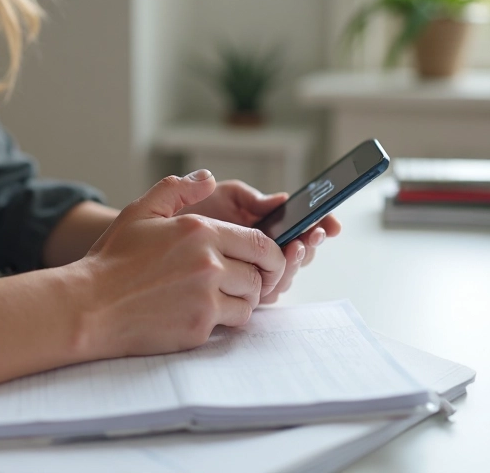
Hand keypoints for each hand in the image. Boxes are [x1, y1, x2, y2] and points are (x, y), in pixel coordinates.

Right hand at [74, 170, 285, 357]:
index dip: (272, 254)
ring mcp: (205, 297)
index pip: (261, 243)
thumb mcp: (139, 212)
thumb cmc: (112, 260)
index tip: (267, 261)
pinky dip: (223, 319)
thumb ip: (176, 189)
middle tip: (245, 281)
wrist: (89, 306)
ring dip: (242, 300)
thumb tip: (208, 178)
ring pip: (250, 300)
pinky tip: (201, 312)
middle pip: (261, 273)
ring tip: (221, 297)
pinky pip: (231, 323)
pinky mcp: (199, 326)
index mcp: (200, 231)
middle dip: (259, 278)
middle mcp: (209, 263)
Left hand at [177, 179, 341, 303]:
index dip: (322, 225)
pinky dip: (274, 284)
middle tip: (309, 237)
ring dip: (296, 264)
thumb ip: (251, 198)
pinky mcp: (239, 291)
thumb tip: (282, 200)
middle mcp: (264, 251)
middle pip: (301, 253)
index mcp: (265, 225)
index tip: (331, 225)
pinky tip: (272, 273)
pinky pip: (265, 293)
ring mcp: (253, 272)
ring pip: (287, 275)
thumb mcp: (223, 197)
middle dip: (310, 245)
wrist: (157, 234)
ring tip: (294, 248)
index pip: (302, 226)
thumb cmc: (188, 214)